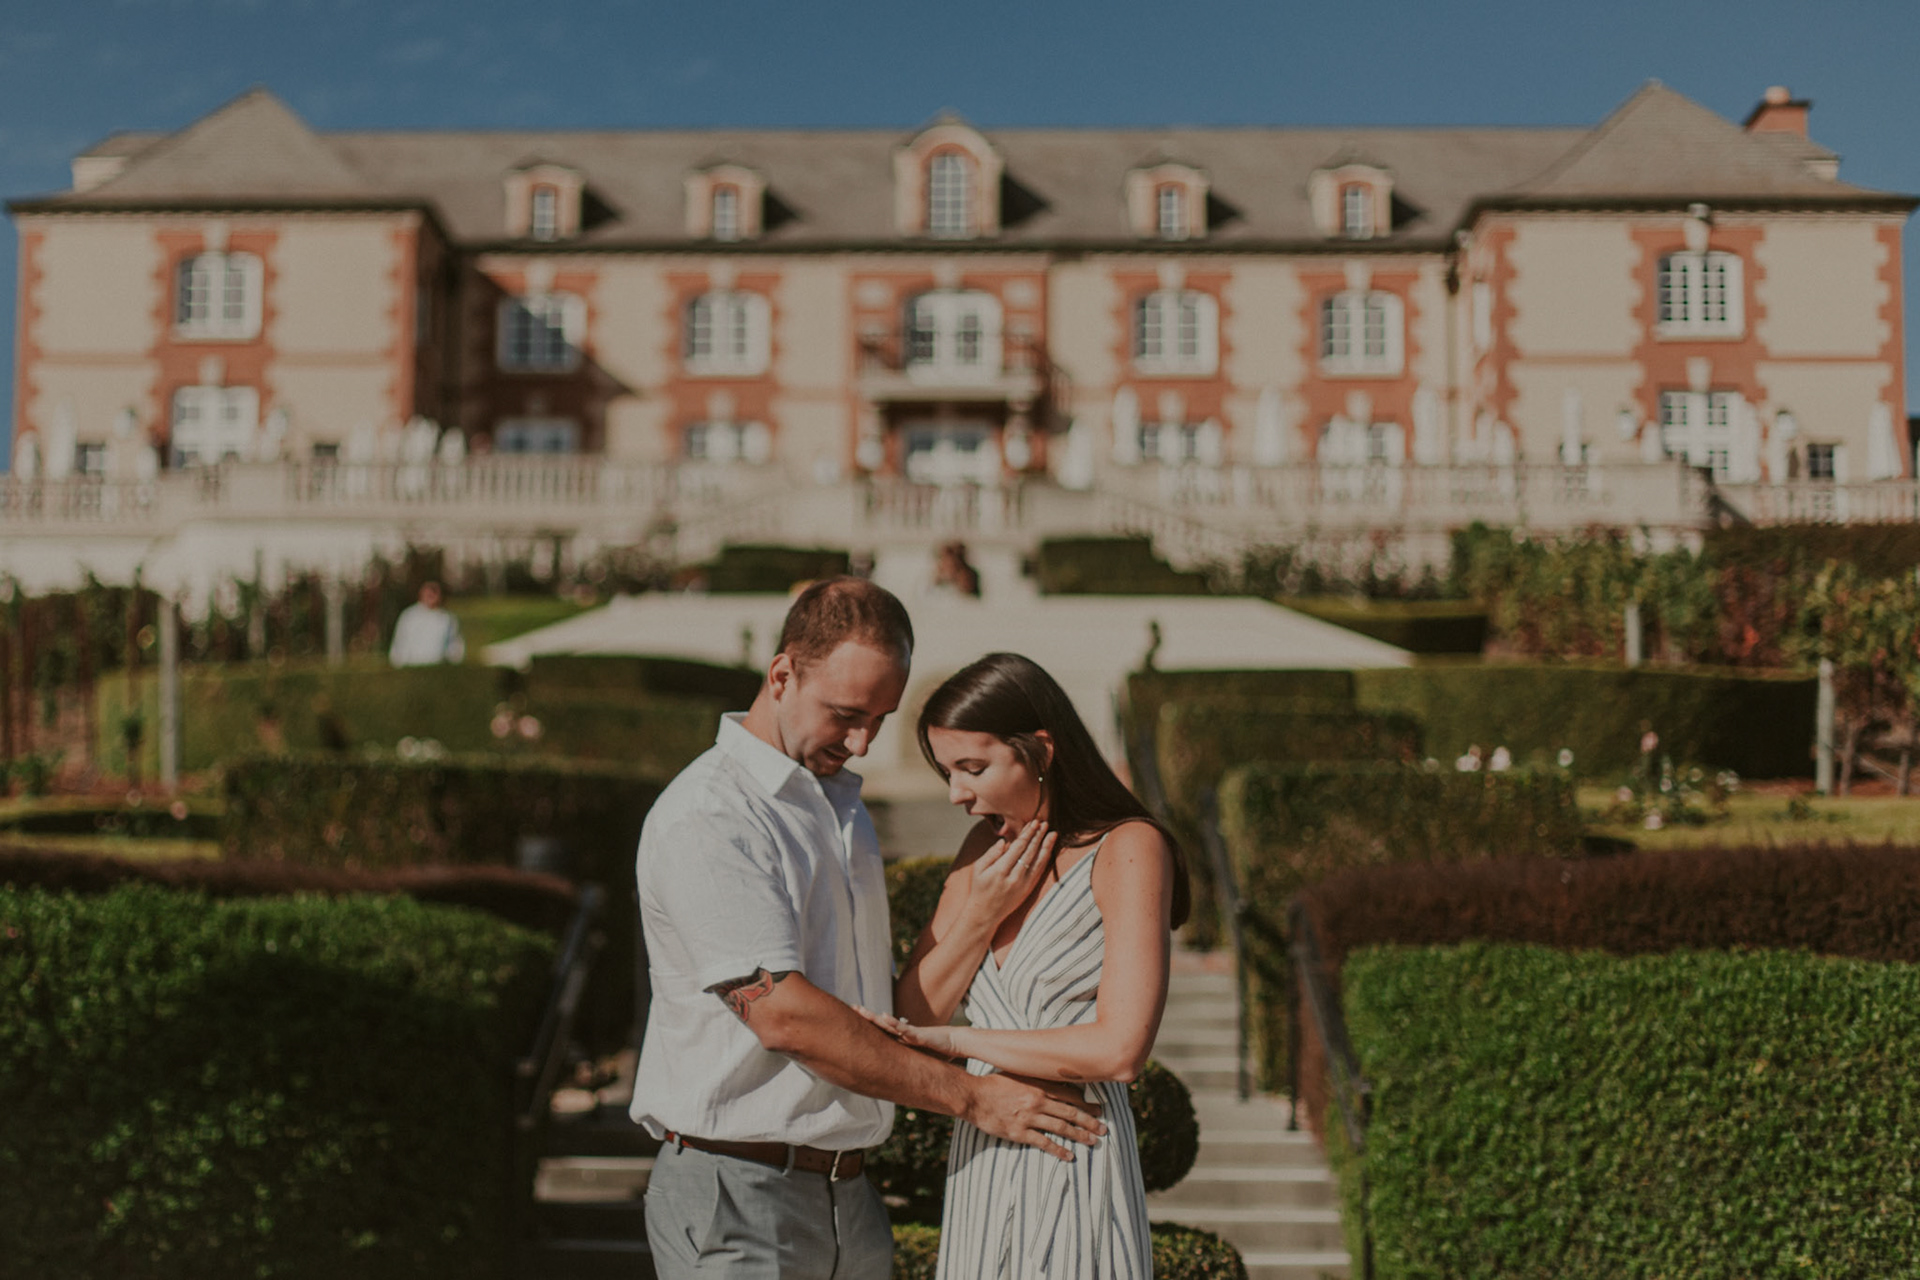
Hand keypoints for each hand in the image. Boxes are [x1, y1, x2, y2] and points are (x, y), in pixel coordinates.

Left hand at [855, 1006, 962, 1058]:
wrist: (955, 1044)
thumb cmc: (940, 1052)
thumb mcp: (921, 1062)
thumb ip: (913, 1067)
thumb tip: (908, 1084)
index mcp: (902, 1040)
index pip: (882, 1032)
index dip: (870, 1026)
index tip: (856, 1020)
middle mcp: (904, 1034)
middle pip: (881, 1024)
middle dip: (867, 1017)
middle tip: (852, 1008)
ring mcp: (909, 1033)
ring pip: (888, 1024)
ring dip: (874, 1017)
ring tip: (861, 1010)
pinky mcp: (918, 1034)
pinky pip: (903, 1028)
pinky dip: (893, 1023)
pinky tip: (883, 1017)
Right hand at [961, 1072, 1106, 1161]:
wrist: (973, 1096)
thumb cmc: (994, 1083)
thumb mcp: (1018, 1074)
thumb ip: (1035, 1078)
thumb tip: (1052, 1081)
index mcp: (1039, 1085)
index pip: (1069, 1095)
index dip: (1085, 1103)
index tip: (1097, 1109)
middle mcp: (1038, 1100)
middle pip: (1070, 1112)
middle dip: (1089, 1121)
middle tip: (1103, 1129)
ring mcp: (1029, 1117)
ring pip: (1061, 1127)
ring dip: (1079, 1135)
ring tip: (1093, 1142)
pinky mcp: (1020, 1132)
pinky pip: (1044, 1142)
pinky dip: (1058, 1150)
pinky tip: (1069, 1156)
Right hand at [964, 820, 1056, 928]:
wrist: (985, 913)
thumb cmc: (979, 888)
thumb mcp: (978, 869)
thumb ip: (991, 854)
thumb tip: (1005, 841)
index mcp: (1000, 870)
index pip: (1018, 847)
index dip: (1027, 834)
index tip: (1034, 823)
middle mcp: (1014, 877)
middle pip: (1030, 852)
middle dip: (1038, 836)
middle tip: (1044, 822)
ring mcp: (1023, 885)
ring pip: (1038, 862)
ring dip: (1046, 846)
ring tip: (1053, 833)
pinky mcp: (1028, 890)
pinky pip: (1039, 872)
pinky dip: (1044, 859)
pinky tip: (1048, 850)